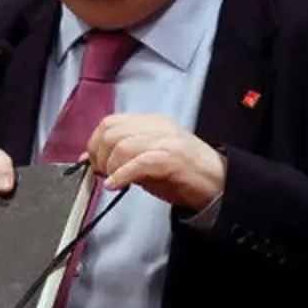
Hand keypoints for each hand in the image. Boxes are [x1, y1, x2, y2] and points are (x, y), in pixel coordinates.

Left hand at [85, 114, 225, 209]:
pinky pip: (139, 162)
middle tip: (101, 173)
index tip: (91, 162)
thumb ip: (121, 156)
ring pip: (123, 145)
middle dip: (99, 154)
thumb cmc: (183, 174)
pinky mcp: (172, 158)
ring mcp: (166, 140)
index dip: (94, 143)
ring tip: (112, 180)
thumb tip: (89, 159)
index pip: (111, 122)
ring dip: (110, 166)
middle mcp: (157, 127)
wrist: (219, 183)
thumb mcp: (147, 160)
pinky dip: (122, 175)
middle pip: (112, 131)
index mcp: (151, 122)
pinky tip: (116, 185)